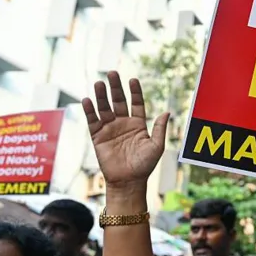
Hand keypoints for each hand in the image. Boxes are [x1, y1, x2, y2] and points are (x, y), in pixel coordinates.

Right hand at [81, 72, 168, 189]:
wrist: (128, 181)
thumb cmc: (144, 165)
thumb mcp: (156, 146)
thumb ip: (159, 128)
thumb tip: (168, 112)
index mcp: (137, 124)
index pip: (136, 103)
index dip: (134, 92)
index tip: (132, 79)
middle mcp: (123, 124)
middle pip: (118, 101)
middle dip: (115, 88)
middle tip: (112, 73)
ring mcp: (110, 129)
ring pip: (104, 108)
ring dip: (101, 96)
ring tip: (99, 83)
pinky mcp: (98, 137)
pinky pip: (93, 121)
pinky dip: (89, 111)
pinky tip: (87, 100)